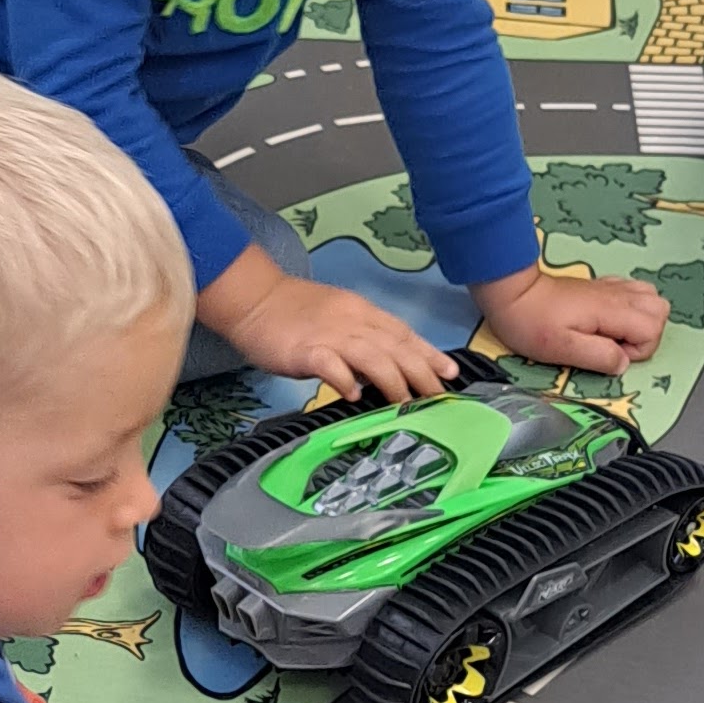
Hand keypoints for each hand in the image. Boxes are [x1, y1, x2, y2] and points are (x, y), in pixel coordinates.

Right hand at [195, 259, 457, 401]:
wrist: (253, 298)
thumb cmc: (294, 311)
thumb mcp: (338, 318)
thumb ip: (362, 340)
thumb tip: (385, 370)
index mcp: (362, 312)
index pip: (403, 333)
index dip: (429, 353)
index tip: (450, 373)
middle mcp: (352, 321)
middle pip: (395, 346)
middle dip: (421, 372)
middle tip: (438, 397)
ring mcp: (329, 335)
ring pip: (371, 356)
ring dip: (393, 380)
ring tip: (405, 403)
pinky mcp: (304, 350)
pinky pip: (330, 364)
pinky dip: (345, 380)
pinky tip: (354, 396)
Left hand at [474, 258, 671, 374]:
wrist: (512, 293)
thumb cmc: (532, 323)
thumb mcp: (562, 348)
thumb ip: (598, 357)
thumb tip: (623, 363)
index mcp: (611, 311)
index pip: (653, 329)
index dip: (637, 349)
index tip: (608, 353)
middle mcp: (617, 296)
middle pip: (660, 311)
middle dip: (645, 335)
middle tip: (614, 345)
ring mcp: (611, 288)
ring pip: (651, 299)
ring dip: (640, 321)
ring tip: (613, 334)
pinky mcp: (601, 287)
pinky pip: (633, 291)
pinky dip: (630, 308)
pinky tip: (607, 320)